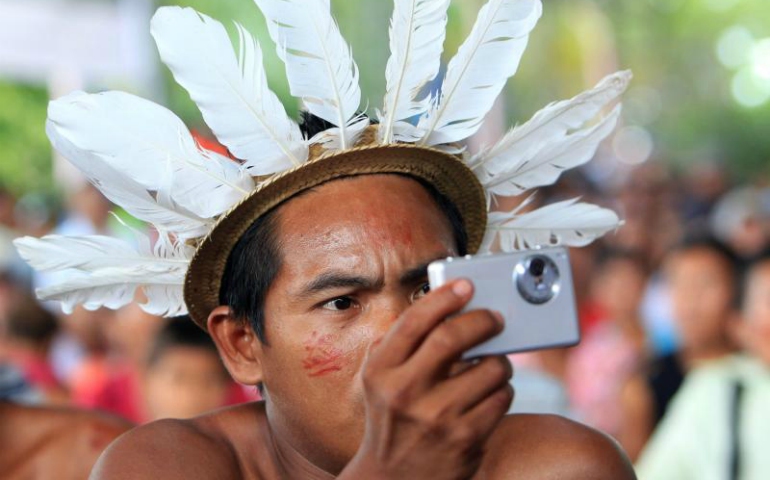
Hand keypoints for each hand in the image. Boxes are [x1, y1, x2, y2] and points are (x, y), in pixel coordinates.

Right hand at [339, 279, 513, 479]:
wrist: (392, 479)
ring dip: (499, 359)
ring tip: (493, 362)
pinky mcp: (467, 438)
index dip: (445, 297)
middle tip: (495, 318)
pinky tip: (490, 392)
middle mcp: (406, 392)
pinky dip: (502, 389)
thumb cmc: (391, 418)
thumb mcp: (380, 380)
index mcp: (381, 371)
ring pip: (488, 367)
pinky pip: (502, 397)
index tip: (466, 286)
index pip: (415, 321)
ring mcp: (438, 417)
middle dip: (482, 320)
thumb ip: (403, 344)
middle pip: (454, 337)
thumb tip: (447, 306)